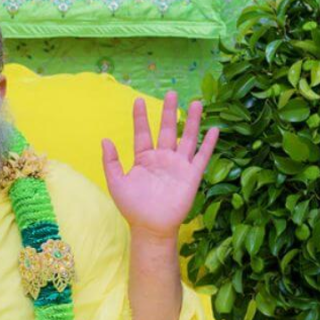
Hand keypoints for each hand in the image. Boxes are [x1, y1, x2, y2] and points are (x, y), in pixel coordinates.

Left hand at [101, 91, 218, 237]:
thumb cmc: (132, 206)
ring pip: (187, 138)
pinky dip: (209, 143)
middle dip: (169, 112)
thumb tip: (104, 139)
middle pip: (167, 130)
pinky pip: (202, 157)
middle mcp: (162, 158)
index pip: (142, 132)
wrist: (150, 227)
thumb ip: (111, 161)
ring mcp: (178, 166)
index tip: (138, 100)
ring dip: (192, 121)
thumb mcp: (116, 182)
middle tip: (172, 93)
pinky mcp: (191, 176)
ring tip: (196, 102)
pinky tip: (214, 129)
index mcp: (144, 158)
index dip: (140, 117)